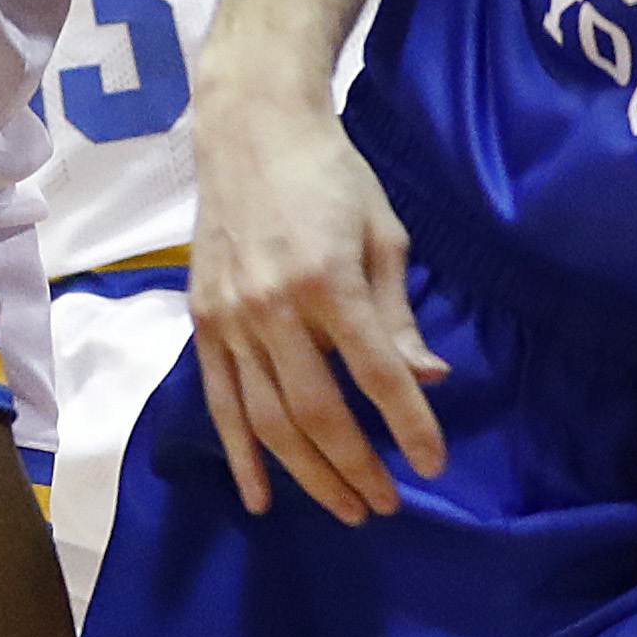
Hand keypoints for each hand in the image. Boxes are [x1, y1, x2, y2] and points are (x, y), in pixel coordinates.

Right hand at [190, 80, 447, 524]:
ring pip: (267, 420)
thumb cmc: (331, 175)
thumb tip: (428, 378)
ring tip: (345, 508)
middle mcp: (273, 307)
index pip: (376, 374)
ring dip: (307, 474)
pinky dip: (239, 456)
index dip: (408, 425)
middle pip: (316, 412)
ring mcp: (231, 318)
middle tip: (387, 504)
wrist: (250, 128)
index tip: (432, 465)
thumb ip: (398, 313)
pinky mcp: (204, 322)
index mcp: (328, 280)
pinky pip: (221, 403)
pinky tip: (262, 498)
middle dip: (356, 467)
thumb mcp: (382, 233)